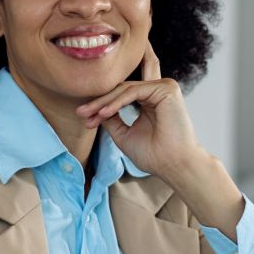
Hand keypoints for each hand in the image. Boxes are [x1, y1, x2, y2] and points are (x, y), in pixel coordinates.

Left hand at [76, 41, 208, 180]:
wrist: (172, 165)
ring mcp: (163, 87)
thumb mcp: (123, 134)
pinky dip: (117, 102)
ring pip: (125, 88)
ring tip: (89, 115)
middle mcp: (158, 90)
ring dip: (104, 102)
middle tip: (80, 112)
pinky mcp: (166, 88)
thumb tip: (95, 109)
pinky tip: (104, 113)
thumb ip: (111, 119)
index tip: (84, 117)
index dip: (102, 103)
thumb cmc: (154, 155)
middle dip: (99, 101)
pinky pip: (134, 91)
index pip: (122, 93)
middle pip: (121, 88)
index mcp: (151, 100)